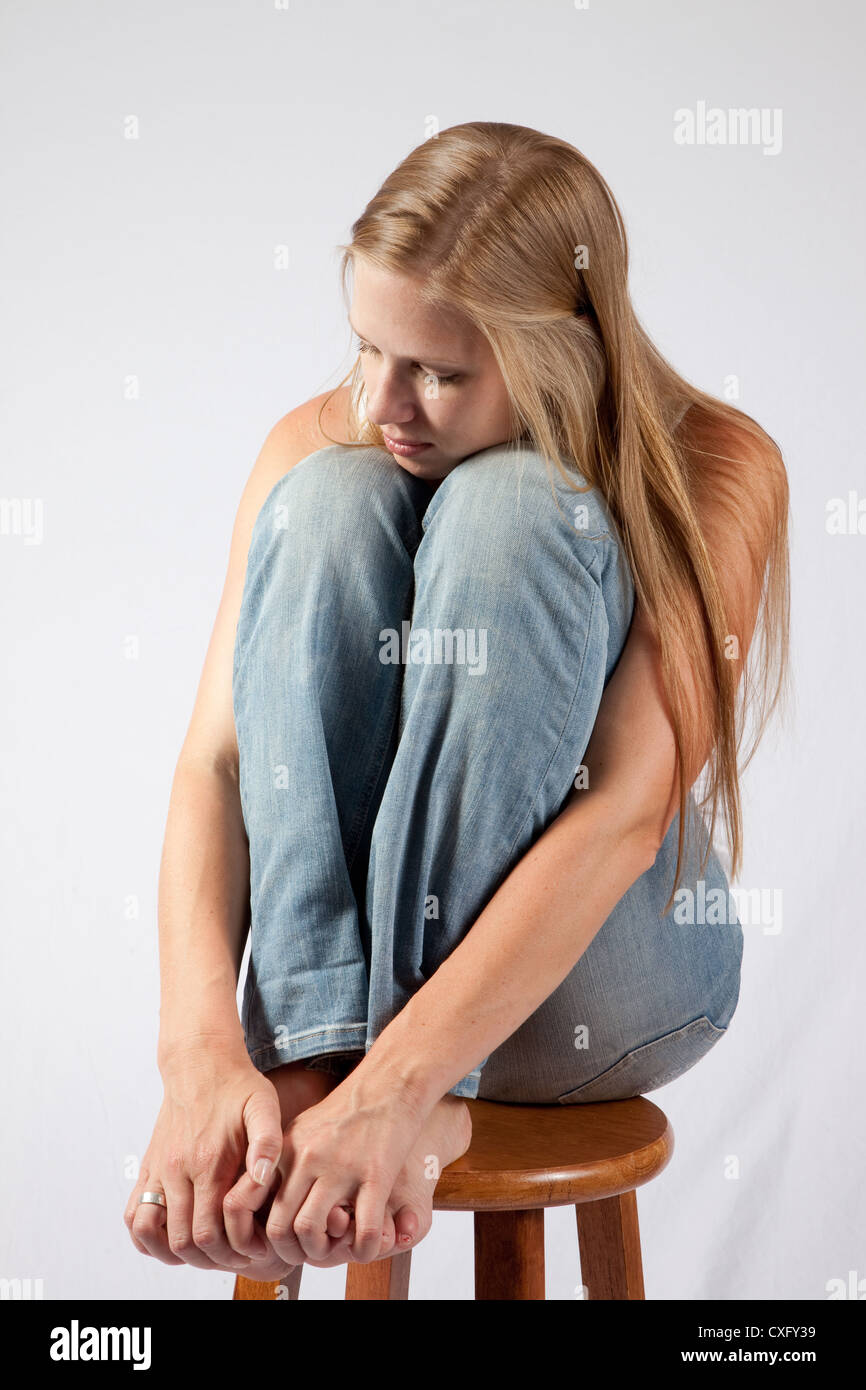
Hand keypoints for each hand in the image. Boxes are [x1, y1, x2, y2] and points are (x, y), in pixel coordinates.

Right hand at [124, 1044, 285, 1272]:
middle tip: (237, 1254)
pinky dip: (148, 1237)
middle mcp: (178, 1171)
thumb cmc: (238, 1086)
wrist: (199, 1062)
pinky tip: (176, 1235)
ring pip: (153, 1236)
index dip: (233, 1251)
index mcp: (208, 1162)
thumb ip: (267, 1142)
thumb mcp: (264, 1106)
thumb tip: (264, 1178)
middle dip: (212, 1259)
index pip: (210, 1232)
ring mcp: (159, 1171)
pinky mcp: (149, 1168)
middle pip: (183, 1242)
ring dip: (177, 1254)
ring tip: (207, 1250)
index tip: (255, 1247)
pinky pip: (134, 1215)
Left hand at [222, 1068, 430, 1267]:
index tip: (273, 1243)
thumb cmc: (349, 1109)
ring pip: (310, 1230)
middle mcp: (307, 1159)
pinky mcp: (376, 1174)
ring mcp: (340, 1167)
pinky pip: (362, 1229)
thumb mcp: (305, 1129)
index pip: (249, 1202)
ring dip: (322, 1252)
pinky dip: (362, 1250)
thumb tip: (269, 1198)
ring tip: (335, 1248)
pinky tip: (366, 1248)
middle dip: (291, 1251)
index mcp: (285, 1150)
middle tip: (309, 1252)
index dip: (254, 1234)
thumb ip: (285, 1162)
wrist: (390, 1083)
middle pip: (279, 1225)